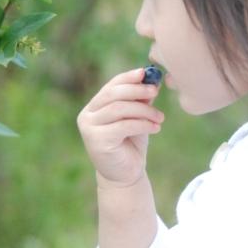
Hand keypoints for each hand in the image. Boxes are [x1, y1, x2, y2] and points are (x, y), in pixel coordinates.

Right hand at [77, 67, 163, 186]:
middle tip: (155, 91)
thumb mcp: (137, 118)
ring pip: (119, 109)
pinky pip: (123, 125)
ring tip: (160, 118)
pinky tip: (155, 128)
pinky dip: (142, 124)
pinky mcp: (97, 140)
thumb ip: (140, 100)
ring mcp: (89, 128)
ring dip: (143, 110)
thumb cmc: (130, 144)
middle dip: (136, 90)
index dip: (128, 78)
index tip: (146, 73)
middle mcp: (87, 115)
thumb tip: (152, 78)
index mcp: (94, 107)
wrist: (125, 175)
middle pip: (113, 94)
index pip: (111, 86)